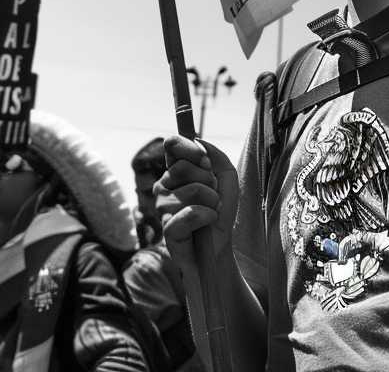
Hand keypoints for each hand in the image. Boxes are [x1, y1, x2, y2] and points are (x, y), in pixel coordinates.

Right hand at [156, 136, 237, 266]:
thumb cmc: (219, 213)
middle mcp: (163, 187)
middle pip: (183, 167)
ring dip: (212, 203)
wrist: (218, 249)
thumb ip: (216, 156)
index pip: (172, 145)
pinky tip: (207, 224)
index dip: (190, 149)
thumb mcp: (226, 179)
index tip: (206, 163)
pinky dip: (207, 217)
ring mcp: (162, 208)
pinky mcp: (167, 229)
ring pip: (192, 191)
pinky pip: (191, 213)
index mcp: (175, 172)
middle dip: (208, 183)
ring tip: (209, 214)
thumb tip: (197, 139)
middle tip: (211, 199)